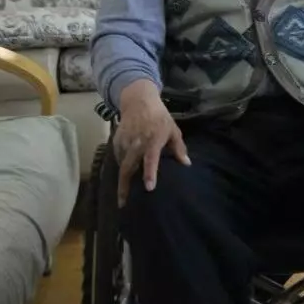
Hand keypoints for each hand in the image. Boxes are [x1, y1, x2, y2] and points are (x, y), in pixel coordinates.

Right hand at [114, 81, 189, 206]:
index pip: (151, 159)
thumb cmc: (159, 116)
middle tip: (123, 203)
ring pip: (122, 164)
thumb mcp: (172, 129)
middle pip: (128, 167)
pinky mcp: (116, 141)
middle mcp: (137, 142)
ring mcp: (125, 141)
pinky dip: (121, 166)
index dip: (150, 173)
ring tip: (124, 194)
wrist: (139, 100)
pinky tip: (124, 174)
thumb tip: (187, 164)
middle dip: (125, 186)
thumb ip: (179, 147)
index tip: (149, 188)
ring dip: (122, 179)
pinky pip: (118, 158)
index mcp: (153, 139)